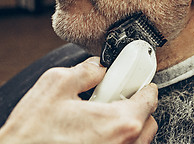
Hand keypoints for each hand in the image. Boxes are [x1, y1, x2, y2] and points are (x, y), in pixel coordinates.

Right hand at [0, 57, 157, 143]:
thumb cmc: (32, 136)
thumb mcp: (56, 87)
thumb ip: (85, 71)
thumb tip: (97, 67)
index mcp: (119, 123)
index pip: (150, 98)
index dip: (144, 85)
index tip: (137, 81)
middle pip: (148, 120)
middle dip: (136, 106)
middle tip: (116, 98)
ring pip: (140, 138)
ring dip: (128, 124)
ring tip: (102, 117)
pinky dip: (118, 138)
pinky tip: (95, 132)